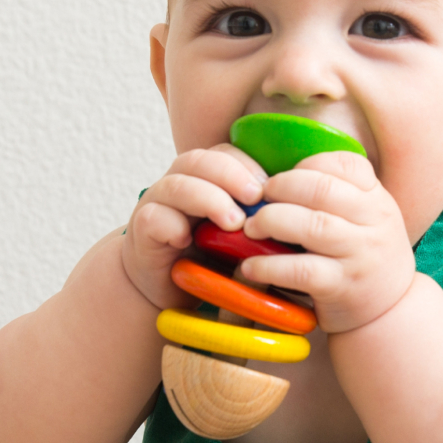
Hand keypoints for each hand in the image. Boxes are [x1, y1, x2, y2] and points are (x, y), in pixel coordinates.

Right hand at [122, 146, 265, 308]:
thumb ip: (261, 218)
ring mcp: (158, 204)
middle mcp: (180, 182)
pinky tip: (187, 239)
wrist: (168, 289)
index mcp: (206, 177)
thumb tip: (300, 211)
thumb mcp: (243, 235)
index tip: (270, 188)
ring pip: (177, 184)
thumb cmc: (212, 257)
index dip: (248, 165)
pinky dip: (171, 225)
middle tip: (255, 198)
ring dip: (208, 198)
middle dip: (231, 175)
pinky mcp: (141, 231)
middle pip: (200, 160)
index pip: (225, 153)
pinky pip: (152, 217)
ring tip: (232, 222)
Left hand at [238, 151, 416, 333]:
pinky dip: (269, 266)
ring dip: (272, 221)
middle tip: (260, 199)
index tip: (286, 179)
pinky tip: (251, 266)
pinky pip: (301, 270)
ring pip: (312, 225)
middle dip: (281, 188)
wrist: (391, 312)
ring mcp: (360, 255)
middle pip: (322, 189)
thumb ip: (339, 197)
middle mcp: (376, 223)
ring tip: (252, 228)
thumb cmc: (366, 258)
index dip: (308, 165)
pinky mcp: (342, 287)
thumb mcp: (368, 220)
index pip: (347, 164)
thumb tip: (279, 178)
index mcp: (379, 199)